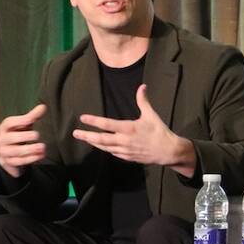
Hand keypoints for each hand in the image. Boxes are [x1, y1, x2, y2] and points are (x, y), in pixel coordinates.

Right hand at [0, 103, 48, 177]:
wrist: (10, 153)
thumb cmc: (18, 134)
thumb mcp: (25, 125)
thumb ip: (33, 116)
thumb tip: (43, 106)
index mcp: (5, 128)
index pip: (9, 123)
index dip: (20, 121)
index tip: (31, 119)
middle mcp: (2, 139)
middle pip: (11, 138)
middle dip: (24, 136)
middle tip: (37, 135)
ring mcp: (4, 151)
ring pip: (15, 151)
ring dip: (30, 149)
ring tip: (42, 147)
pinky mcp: (9, 161)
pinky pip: (18, 161)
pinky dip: (31, 159)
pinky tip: (41, 155)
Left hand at [73, 84, 196, 175]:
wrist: (168, 151)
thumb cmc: (160, 132)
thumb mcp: (151, 115)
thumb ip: (143, 101)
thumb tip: (142, 86)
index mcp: (129, 128)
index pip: (107, 124)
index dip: (94, 121)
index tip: (83, 118)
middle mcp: (124, 140)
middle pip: (101, 139)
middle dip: (86, 136)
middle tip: (75, 133)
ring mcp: (125, 150)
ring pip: (105, 147)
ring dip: (93, 142)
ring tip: (84, 138)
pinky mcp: (128, 157)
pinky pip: (112, 153)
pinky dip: (105, 149)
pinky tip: (99, 146)